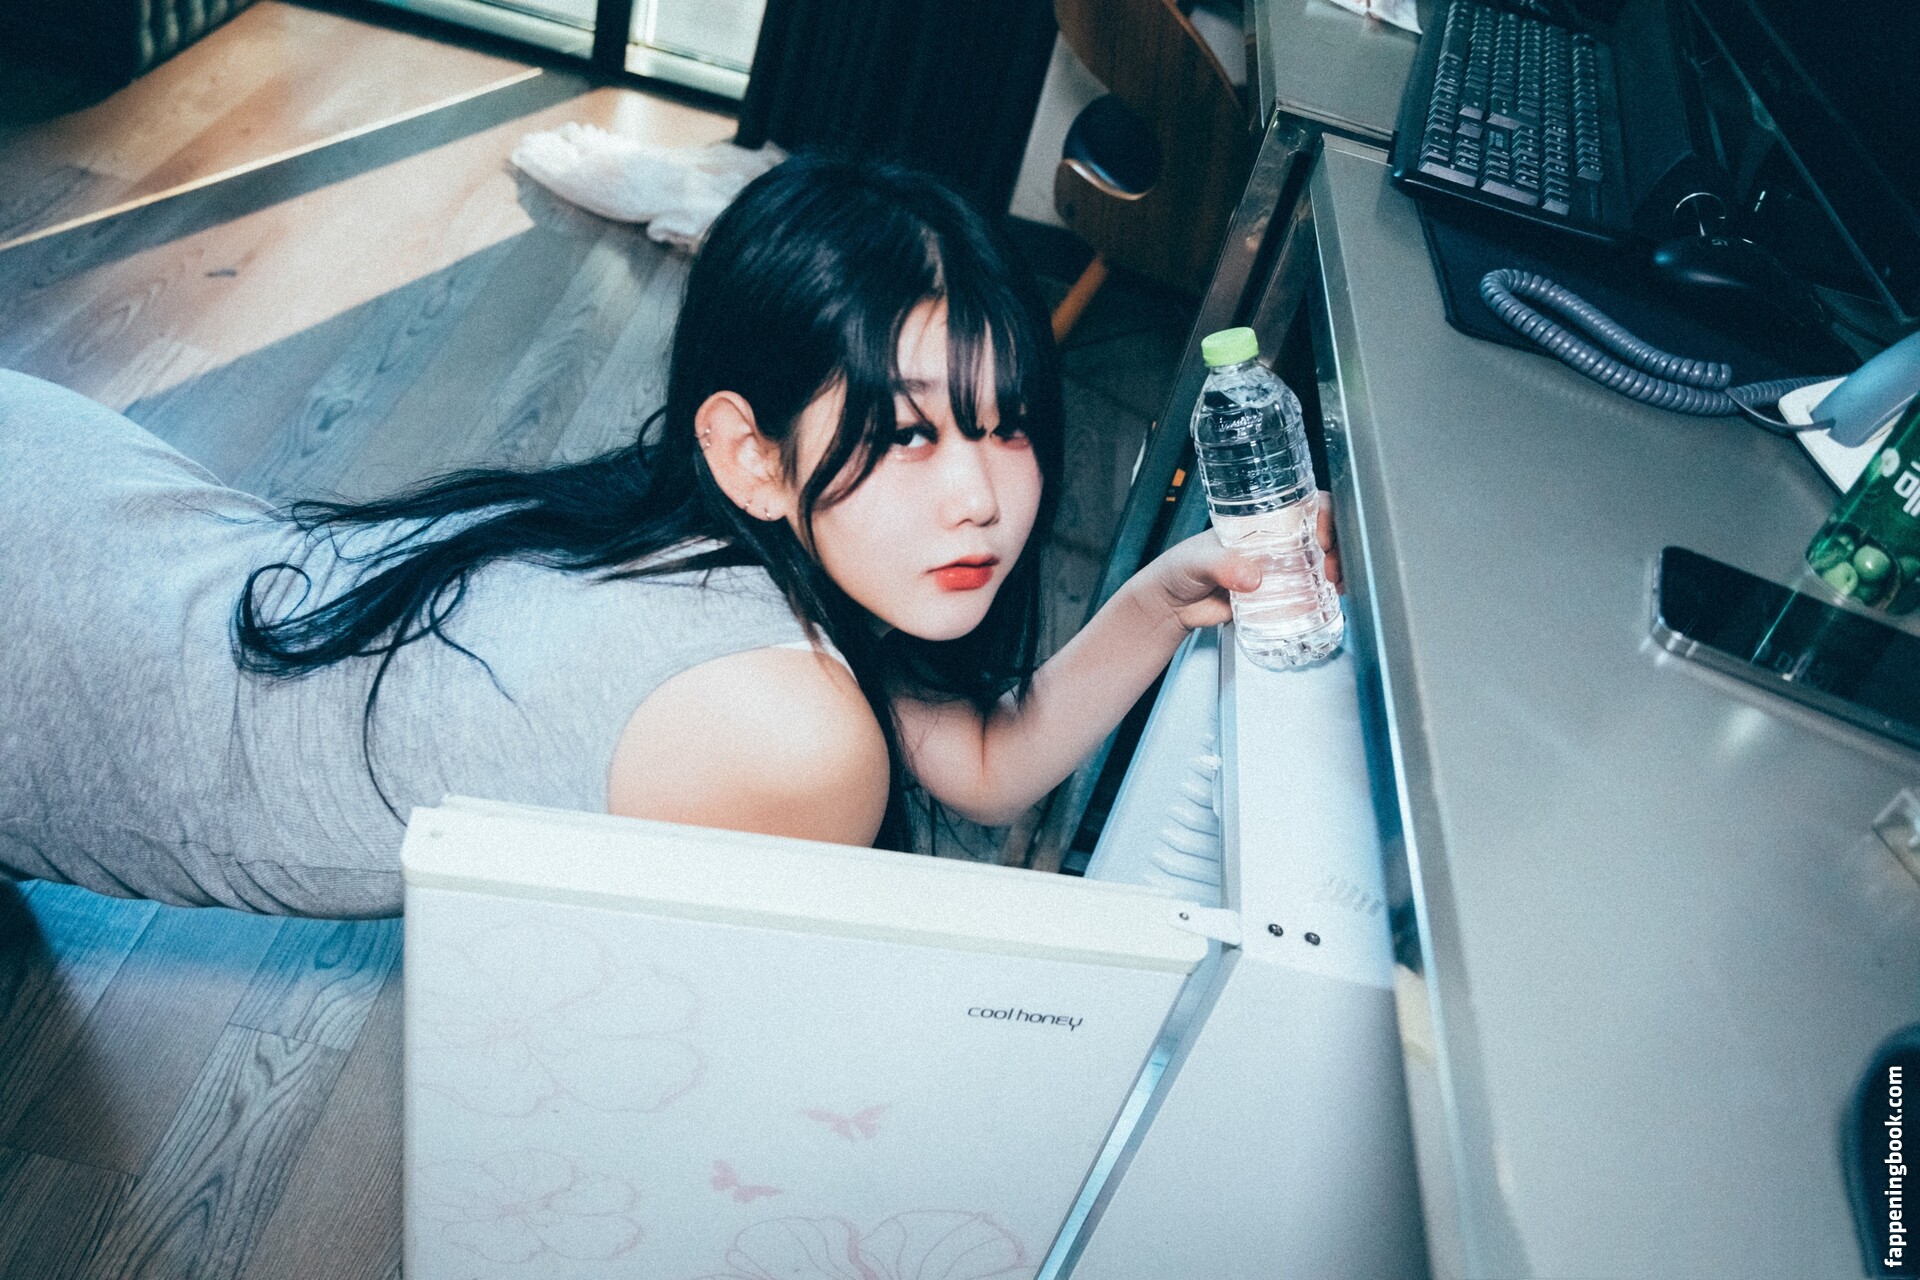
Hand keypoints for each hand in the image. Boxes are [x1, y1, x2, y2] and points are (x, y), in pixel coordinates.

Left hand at [1138, 492, 1342, 632]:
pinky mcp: (1277, 595)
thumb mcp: (1198, 560)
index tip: (1324, 538)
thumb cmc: (1179, 569)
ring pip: (1321, 562)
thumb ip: (1223, 566)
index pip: (1303, 506)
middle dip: (1338, 547)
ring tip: (1333, 584)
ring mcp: (1278, 568)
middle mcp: (1275, 541)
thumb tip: (1252, 578)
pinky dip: (1325, 593)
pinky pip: (1309, 591)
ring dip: (1336, 570)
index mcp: (1260, 522)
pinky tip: (1330, 597)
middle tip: (1330, 568)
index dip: (1324, 516)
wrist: (1172, 606)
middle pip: (1321, 534)